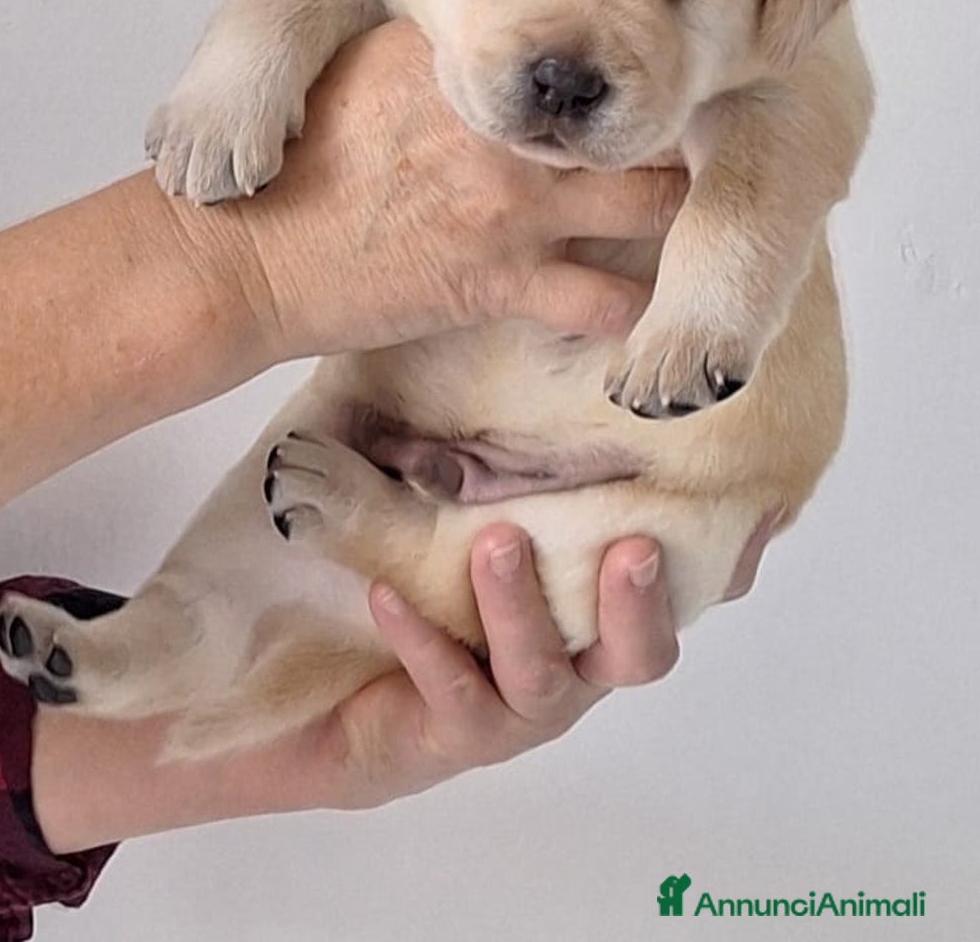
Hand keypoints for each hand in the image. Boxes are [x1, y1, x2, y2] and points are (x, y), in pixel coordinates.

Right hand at [187, 20, 687, 361]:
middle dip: (675, 127)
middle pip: (641, 111)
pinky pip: (609, 303)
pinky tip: (646, 310)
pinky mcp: (502, 281)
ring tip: (688, 218)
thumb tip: (484, 47)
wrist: (242, 256)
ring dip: (675, 210)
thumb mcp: (357, 71)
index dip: (622, 56)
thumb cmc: (288, 166)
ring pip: (655, 200)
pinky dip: (638, 312)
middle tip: (690, 144)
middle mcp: (503, 124)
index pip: (578, 43)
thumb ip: (435, 54)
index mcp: (464, 59)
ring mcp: (511, 204)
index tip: (648, 67)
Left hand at [282, 512, 777, 810]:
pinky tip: (392, 594)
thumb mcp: (489, 507)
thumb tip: (595, 374)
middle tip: (633, 550)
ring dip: (522, 608)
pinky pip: (450, 694)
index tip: (752, 506)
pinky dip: (426, 642)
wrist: (354, 690)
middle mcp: (579, 665)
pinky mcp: (456, 732)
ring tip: (498, 542)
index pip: (691, 592)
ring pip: (543, 675)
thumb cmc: (441, 582)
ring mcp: (521, 706)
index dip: (728, 558)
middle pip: (639, 654)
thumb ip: (543, 464)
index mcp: (604, 613)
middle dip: (639, 605)